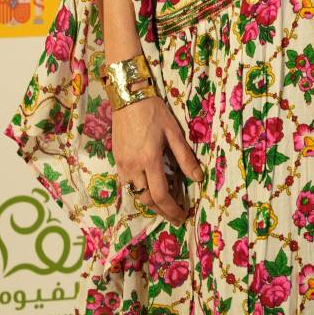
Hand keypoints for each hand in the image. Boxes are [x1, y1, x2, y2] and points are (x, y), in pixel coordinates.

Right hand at [111, 94, 203, 223]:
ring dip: (150, 203)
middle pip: (147, 200)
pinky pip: (126, 184)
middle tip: (175, 215)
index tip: (182, 216)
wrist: (128, 98)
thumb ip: (185, 157)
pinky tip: (148, 189)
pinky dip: (138, 191)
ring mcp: (122, 165)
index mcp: (150, 160)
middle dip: (162, 211)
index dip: (172, 210)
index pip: (161, 195)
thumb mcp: (173, 132)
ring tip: (164, 204)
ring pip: (135, 194)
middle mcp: (134, 167)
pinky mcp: (116, 160)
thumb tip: (197, 178)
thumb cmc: (154, 112)